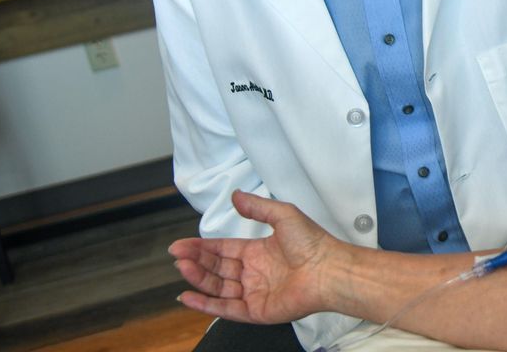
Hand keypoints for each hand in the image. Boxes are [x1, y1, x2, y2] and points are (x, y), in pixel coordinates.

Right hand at [169, 190, 340, 323]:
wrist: (328, 269)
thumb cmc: (312, 243)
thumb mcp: (283, 215)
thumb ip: (257, 207)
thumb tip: (236, 195)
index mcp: (258, 252)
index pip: (222, 250)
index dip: (202, 247)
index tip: (181, 245)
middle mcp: (254, 273)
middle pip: (217, 268)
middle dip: (196, 261)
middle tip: (178, 255)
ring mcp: (254, 293)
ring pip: (218, 288)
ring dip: (198, 279)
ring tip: (182, 268)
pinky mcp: (257, 311)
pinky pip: (226, 309)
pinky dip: (205, 304)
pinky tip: (189, 296)